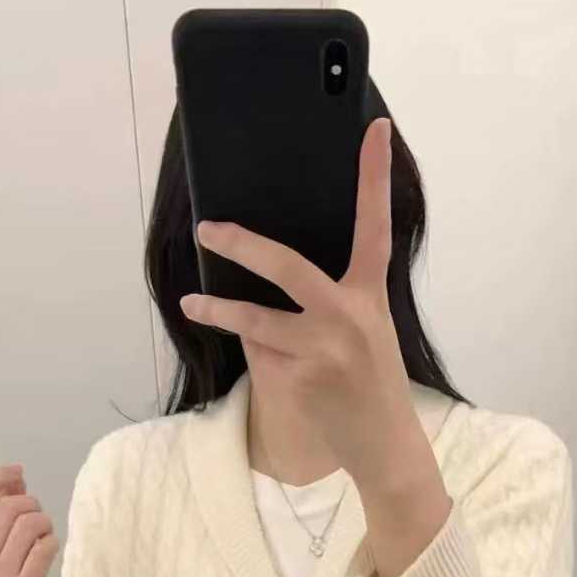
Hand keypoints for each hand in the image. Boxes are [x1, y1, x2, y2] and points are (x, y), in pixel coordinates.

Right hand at [0, 465, 58, 576]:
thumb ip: (1, 514)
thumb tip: (15, 479)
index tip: (16, 472)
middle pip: (7, 508)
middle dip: (30, 504)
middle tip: (38, 517)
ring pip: (29, 524)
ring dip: (45, 523)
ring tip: (45, 536)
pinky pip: (45, 547)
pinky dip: (52, 543)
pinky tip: (49, 552)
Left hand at [179, 118, 430, 491]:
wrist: (384, 446)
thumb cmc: (372, 383)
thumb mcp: (367, 332)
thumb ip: (335, 300)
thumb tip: (268, 276)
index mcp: (371, 296)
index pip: (374, 226)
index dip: (374, 177)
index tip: (374, 131)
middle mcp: (348, 316)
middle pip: (286, 266)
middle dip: (241, 245)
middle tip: (209, 229)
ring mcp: (322, 349)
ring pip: (256, 321)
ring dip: (219, 312)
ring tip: (192, 304)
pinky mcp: (300, 380)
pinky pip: (261, 355)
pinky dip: (255, 355)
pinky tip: (266, 364)